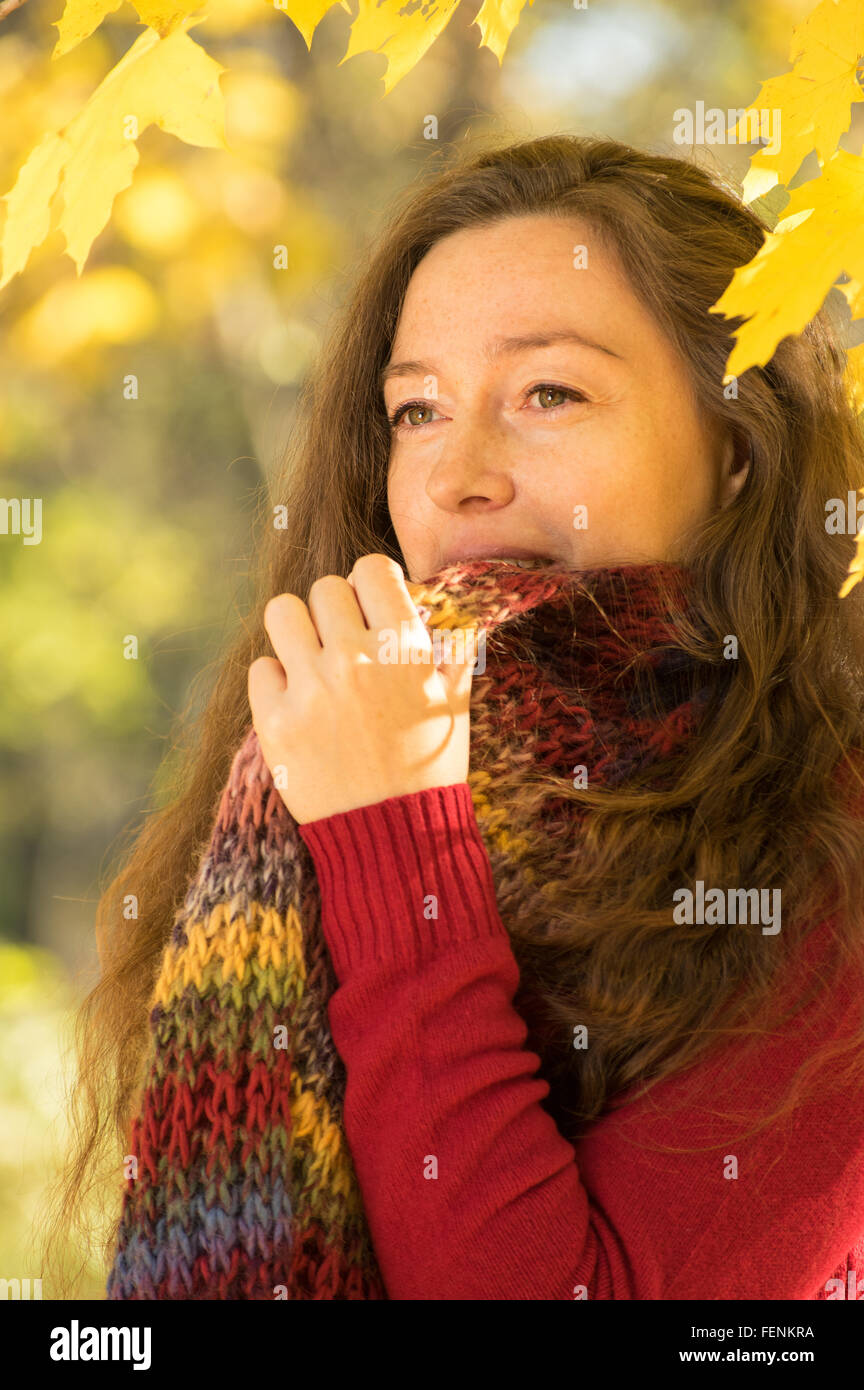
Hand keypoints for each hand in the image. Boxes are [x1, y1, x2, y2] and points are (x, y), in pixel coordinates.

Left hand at [247, 553, 475, 823]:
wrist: (395, 839)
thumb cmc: (431, 768)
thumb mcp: (456, 704)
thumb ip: (453, 651)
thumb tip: (450, 615)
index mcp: (404, 648)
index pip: (371, 568)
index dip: (372, 583)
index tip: (373, 603)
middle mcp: (355, 660)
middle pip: (324, 588)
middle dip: (336, 610)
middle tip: (344, 641)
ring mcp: (310, 689)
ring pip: (282, 613)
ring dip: (298, 632)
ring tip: (312, 660)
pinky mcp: (274, 721)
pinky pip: (261, 667)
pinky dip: (277, 680)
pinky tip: (299, 702)